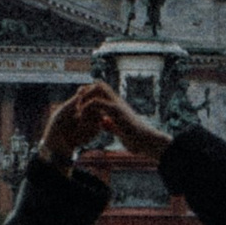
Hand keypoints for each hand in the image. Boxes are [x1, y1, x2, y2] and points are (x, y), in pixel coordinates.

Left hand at [47, 82, 167, 172]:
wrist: (146, 141)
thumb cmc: (135, 138)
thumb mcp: (118, 130)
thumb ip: (110, 124)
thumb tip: (103, 122)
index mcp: (116, 106)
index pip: (101, 90)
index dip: (89, 94)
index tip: (81, 106)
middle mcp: (117, 102)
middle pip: (99, 84)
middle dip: (86, 91)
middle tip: (79, 106)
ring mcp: (117, 105)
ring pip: (99, 88)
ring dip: (86, 97)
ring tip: (80, 111)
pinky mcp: (117, 111)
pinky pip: (97, 102)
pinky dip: (88, 107)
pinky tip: (85, 118)